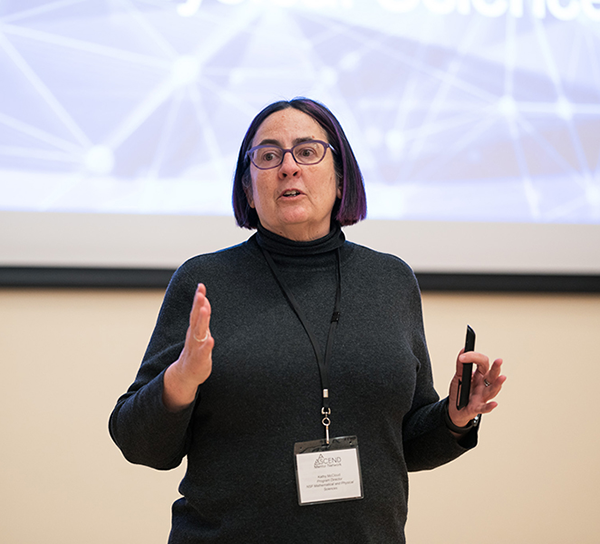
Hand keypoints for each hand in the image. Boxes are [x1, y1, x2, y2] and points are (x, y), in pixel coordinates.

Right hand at [163, 283, 213, 410]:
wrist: (186, 374)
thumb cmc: (196, 351)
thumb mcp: (200, 332)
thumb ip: (202, 317)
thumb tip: (204, 300)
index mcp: (195, 328)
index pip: (196, 310)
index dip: (199, 298)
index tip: (201, 286)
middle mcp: (194, 336)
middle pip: (196, 318)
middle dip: (198, 305)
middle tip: (200, 293)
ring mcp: (195, 347)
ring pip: (198, 333)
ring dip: (201, 321)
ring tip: (204, 309)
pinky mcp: (199, 360)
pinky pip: (203, 352)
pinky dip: (206, 346)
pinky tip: (211, 340)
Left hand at [447, 349, 505, 427]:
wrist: (454, 409)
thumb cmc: (460, 391)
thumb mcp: (458, 376)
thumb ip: (460, 364)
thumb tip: (463, 349)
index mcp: (479, 375)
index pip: (482, 363)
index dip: (474, 357)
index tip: (463, 356)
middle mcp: (483, 385)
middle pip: (492, 375)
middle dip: (496, 368)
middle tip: (499, 360)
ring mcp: (482, 396)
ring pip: (492, 390)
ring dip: (497, 384)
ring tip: (502, 378)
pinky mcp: (477, 408)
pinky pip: (485, 407)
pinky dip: (490, 406)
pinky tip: (494, 403)